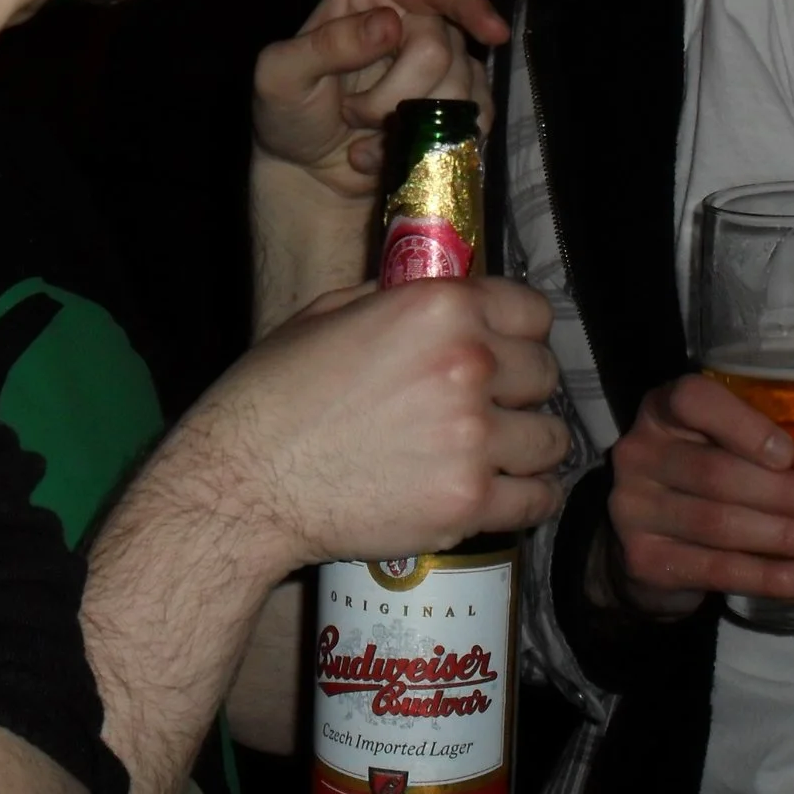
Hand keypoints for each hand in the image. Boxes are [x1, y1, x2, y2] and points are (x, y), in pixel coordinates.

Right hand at [174, 274, 566, 576]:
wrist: (243, 481)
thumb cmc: (276, 392)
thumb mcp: (332, 311)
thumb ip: (401, 298)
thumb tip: (445, 291)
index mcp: (440, 307)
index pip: (533, 312)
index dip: (518, 332)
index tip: (505, 350)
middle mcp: (467, 364)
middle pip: (544, 374)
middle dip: (520, 388)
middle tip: (492, 405)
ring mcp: (472, 437)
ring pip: (550, 437)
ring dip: (528, 443)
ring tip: (501, 451)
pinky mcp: (466, 502)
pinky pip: (537, 498)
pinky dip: (529, 497)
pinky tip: (508, 492)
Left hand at [252, 0, 507, 198]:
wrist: (307, 169)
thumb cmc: (289, 112)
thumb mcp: (280, 76)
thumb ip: (326, 45)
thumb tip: (389, 24)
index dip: (464, 3)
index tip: (492, 33)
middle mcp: (414, 19)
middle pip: (441, 50)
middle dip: (395, 93)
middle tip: (353, 112)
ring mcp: (440, 64)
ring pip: (459, 89)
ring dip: (408, 123)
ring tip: (367, 131)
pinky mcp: (455, 106)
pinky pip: (473, 120)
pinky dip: (431, 146)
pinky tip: (394, 153)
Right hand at [605, 373, 793, 617]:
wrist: (651, 541)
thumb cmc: (715, 474)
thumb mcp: (746, 444)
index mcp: (667, 409)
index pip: (692, 399)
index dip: (742, 424)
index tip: (790, 453)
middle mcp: (640, 452)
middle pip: (715, 473)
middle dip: (787, 495)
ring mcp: (634, 509)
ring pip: (718, 525)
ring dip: (786, 538)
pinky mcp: (644, 560)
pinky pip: (714, 570)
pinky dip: (768, 576)